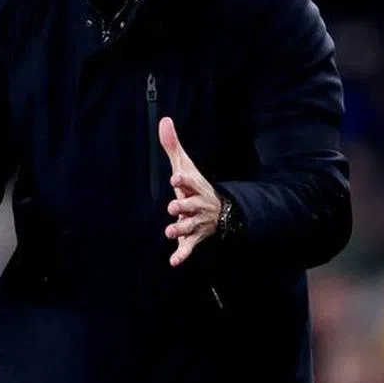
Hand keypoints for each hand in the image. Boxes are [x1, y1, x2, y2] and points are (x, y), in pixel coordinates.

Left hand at [160, 116, 221, 266]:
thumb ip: (172, 146)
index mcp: (194, 186)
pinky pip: (189, 247)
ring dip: (180, 230)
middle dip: (182, 207)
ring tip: (169, 232)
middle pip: (190, 206)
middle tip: (172, 208)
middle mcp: (197, 204)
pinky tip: (173, 262)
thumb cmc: (195, 186)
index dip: (183, 179)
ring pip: (189, 227)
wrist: (219, 211)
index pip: (189, 181)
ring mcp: (196, 222)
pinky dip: (182, 255)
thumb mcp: (185, 166)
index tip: (176, 177)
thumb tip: (164, 120)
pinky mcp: (194, 238)